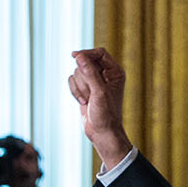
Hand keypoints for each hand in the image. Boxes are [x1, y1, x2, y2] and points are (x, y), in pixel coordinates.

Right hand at [69, 49, 131, 168]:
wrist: (102, 133)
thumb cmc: (106, 114)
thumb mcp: (99, 92)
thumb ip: (90, 73)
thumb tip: (79, 57)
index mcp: (115, 72)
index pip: (99, 53)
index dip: (87, 54)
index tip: (75, 56)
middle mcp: (106, 75)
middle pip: (85, 62)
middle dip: (83, 78)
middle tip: (90, 94)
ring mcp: (94, 81)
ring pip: (77, 72)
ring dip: (79, 87)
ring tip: (87, 100)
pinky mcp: (85, 88)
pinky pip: (72, 80)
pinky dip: (75, 91)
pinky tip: (83, 102)